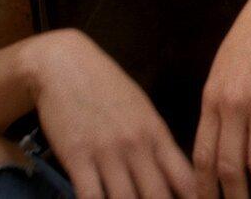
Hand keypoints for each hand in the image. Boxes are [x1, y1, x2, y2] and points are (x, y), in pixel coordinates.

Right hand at [28, 29, 194, 198]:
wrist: (65, 65)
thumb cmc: (105, 86)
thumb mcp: (139, 109)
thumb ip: (155, 142)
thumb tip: (172, 172)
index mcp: (156, 133)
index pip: (185, 178)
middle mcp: (137, 146)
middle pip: (158, 196)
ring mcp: (108, 153)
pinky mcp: (78, 158)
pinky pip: (90, 197)